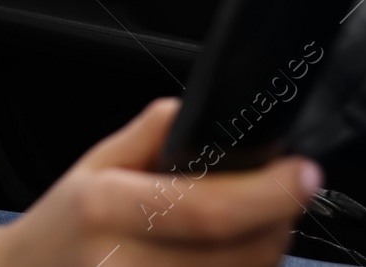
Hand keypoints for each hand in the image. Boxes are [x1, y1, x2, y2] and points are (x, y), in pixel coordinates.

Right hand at [0, 98, 319, 266]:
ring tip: (251, 226)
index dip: (266, 195)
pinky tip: (226, 257)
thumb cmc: (61, 226)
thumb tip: (205, 113)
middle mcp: (121, 264)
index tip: (304, 173)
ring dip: (263, 254)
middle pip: (237, 256)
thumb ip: (152, 134)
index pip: (205, 211)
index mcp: (104, 209)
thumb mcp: (94, 163)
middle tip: (285, 194)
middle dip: (277, 222)